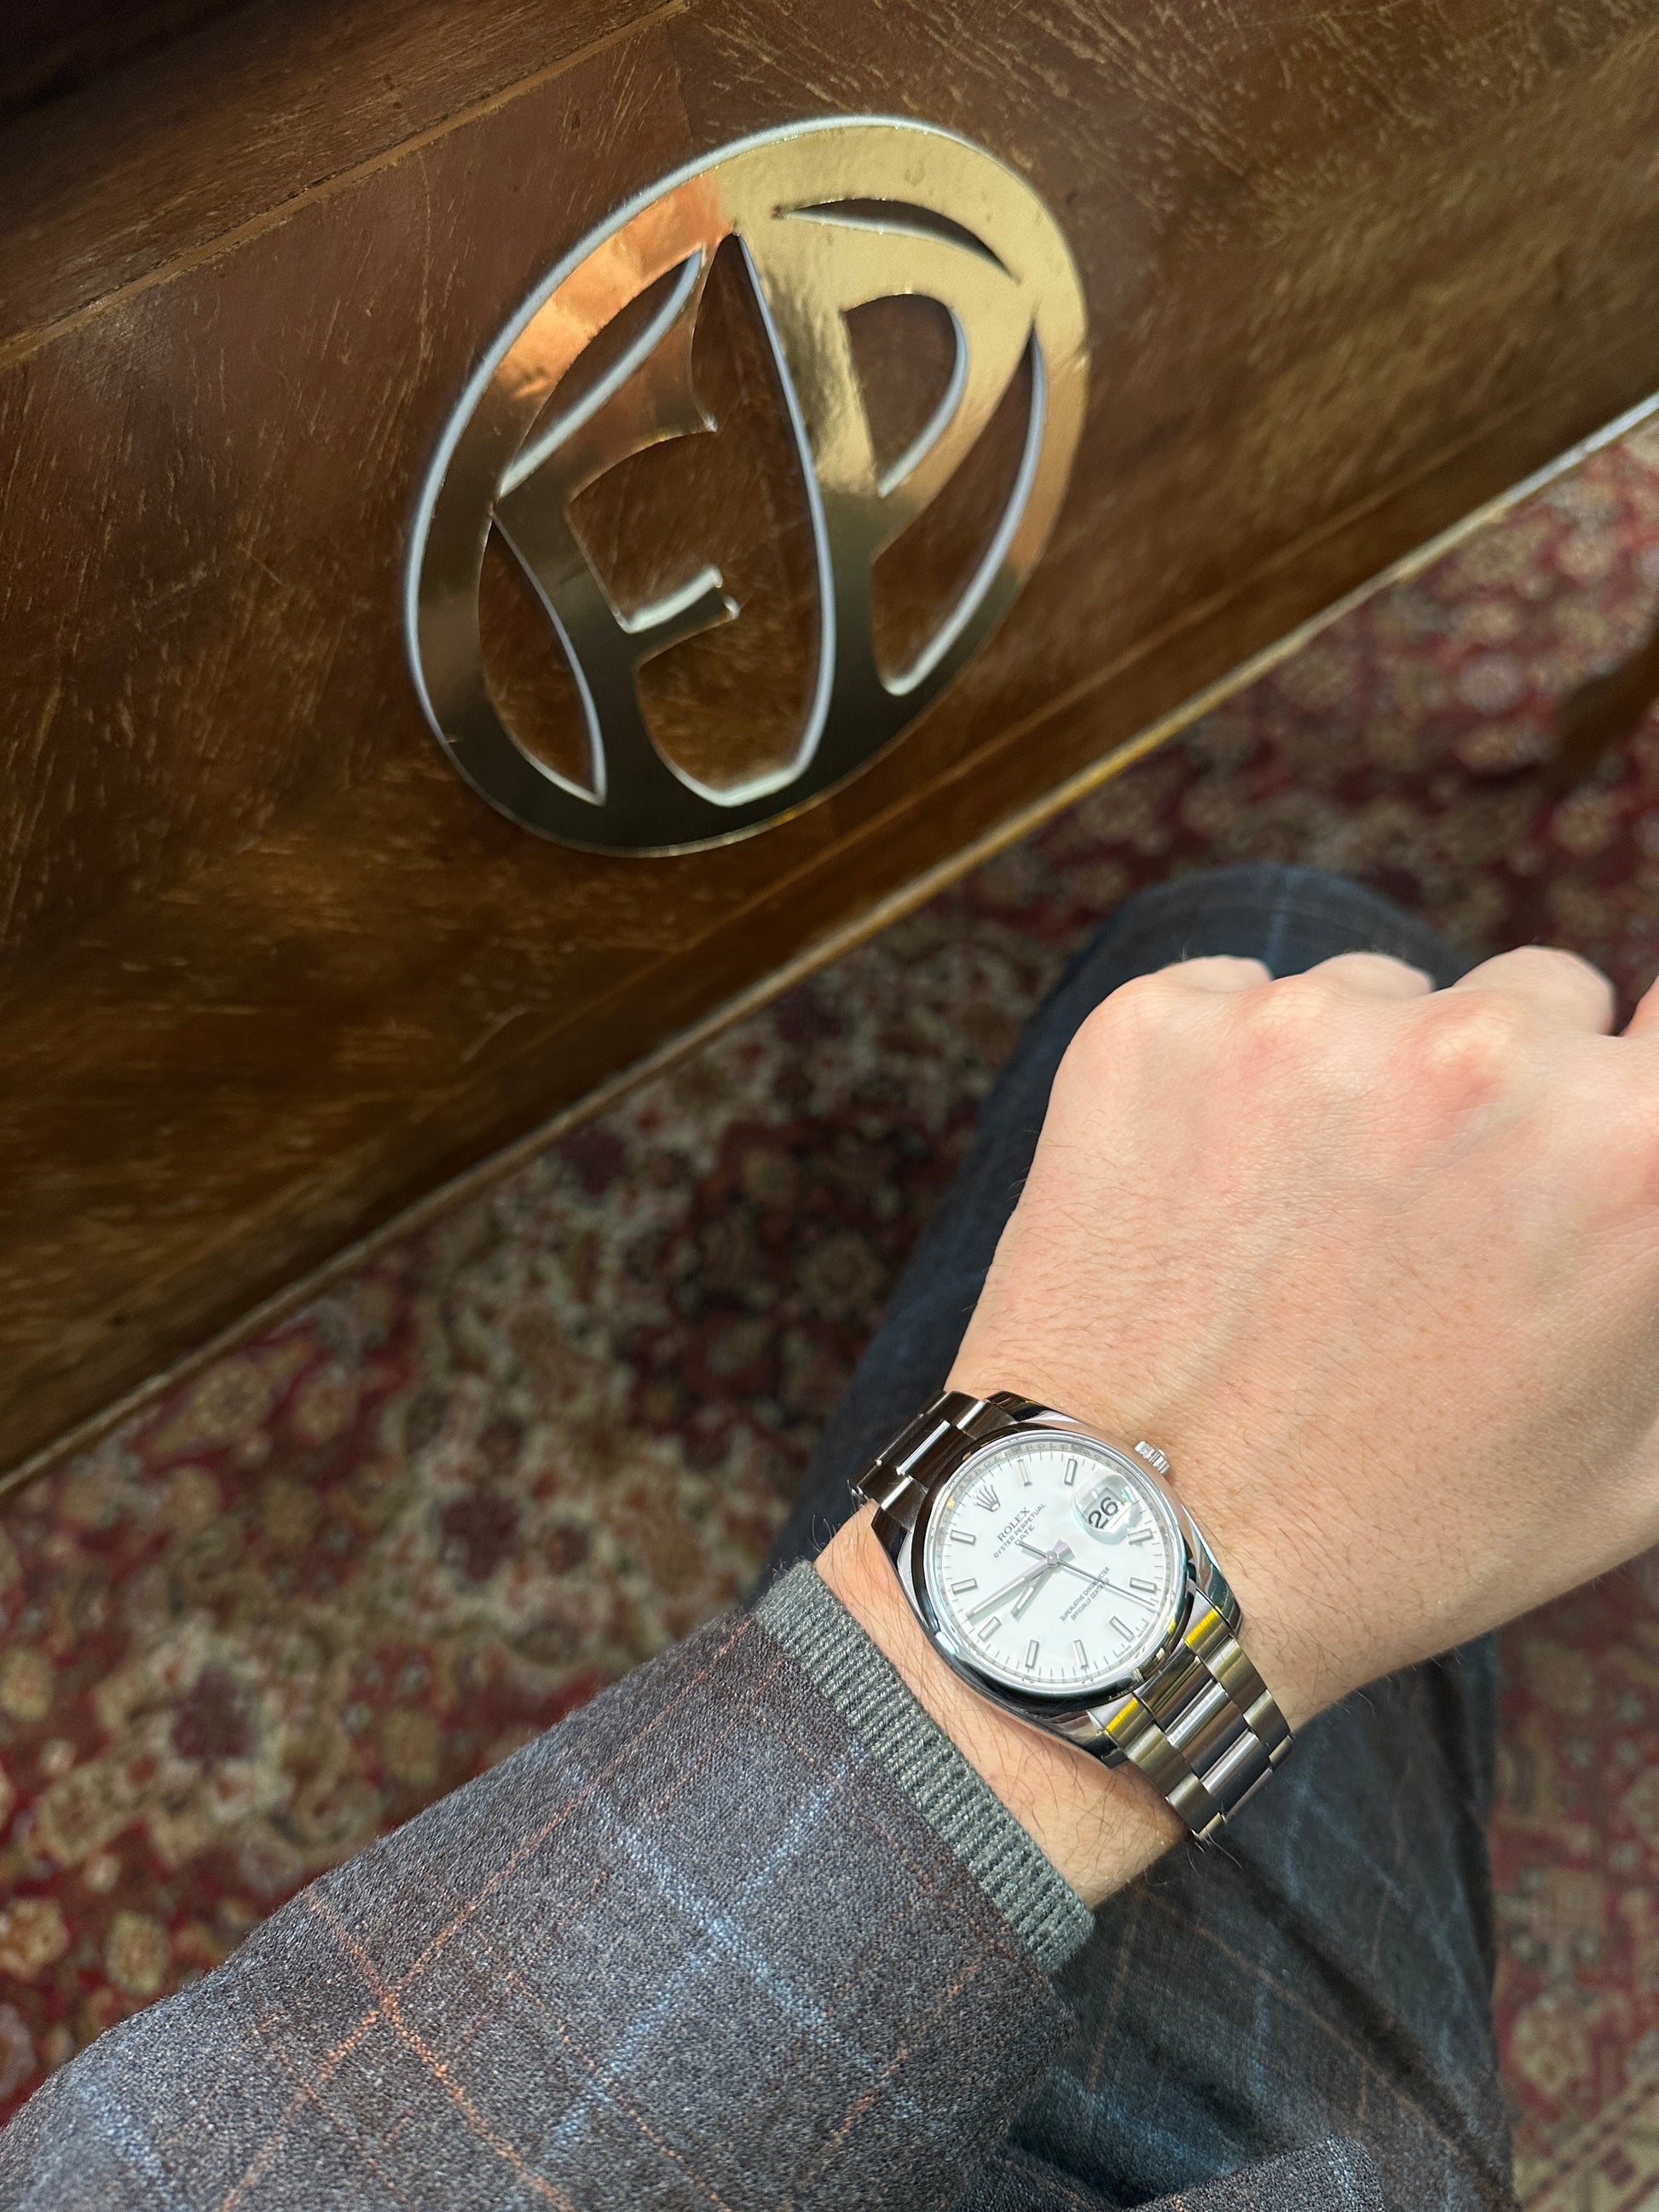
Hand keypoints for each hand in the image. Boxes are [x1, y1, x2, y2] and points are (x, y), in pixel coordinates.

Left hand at [822, 941, 1658, 1903]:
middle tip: (1428, 1229)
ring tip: (1301, 1239)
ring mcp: (1303, 1027)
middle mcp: (1478, 1057)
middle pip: (1536, 1000)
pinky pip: (1232, 1003)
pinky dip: (1225, 1081)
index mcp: (1630, 1150)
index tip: (1596, 1119)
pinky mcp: (1156, 1027)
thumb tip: (1646, 1181)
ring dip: (1358, 1086)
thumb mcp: (1635, 1462)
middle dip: (1503, 1095)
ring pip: (1377, 999)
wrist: (1131, 1560)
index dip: (1633, 1077)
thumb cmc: (1397, 1536)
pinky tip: (1207, 1208)